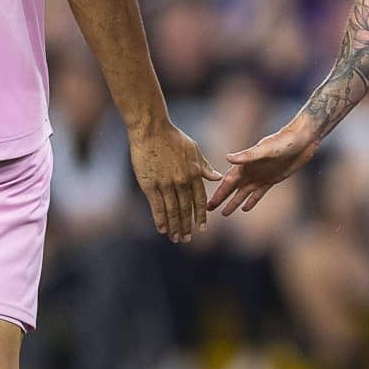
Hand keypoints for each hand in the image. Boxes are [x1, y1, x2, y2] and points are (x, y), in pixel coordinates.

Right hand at [128, 120, 220, 242]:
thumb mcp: (194, 150)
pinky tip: (162, 229)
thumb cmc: (173, 137)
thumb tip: (218, 177)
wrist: (151, 130)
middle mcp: (181, 182)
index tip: (202, 228)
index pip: (199, 200)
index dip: (200, 215)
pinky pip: (156, 206)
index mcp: (193, 174)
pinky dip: (160, 219)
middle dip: (187, 225)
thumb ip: (204, 167)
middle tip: (187, 239)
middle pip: (185, 209)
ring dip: (174, 226)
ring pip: (171, 210)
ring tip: (176, 238)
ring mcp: (165, 184)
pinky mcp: (149, 184)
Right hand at [209, 119, 319, 216]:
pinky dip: (251, 201)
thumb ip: (247, 156)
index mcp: (246, 164)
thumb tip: (227, 158)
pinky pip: (258, 193)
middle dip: (221, 198)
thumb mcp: (265, 150)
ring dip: (234, 202)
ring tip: (224, 213)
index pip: (228, 181)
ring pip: (243, 192)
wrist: (302, 140)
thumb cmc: (284, 142)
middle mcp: (251, 171)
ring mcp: (260, 176)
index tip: (208, 203)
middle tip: (208, 210)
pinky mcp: (272, 179)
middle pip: (232, 188)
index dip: (219, 193)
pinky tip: (245, 209)